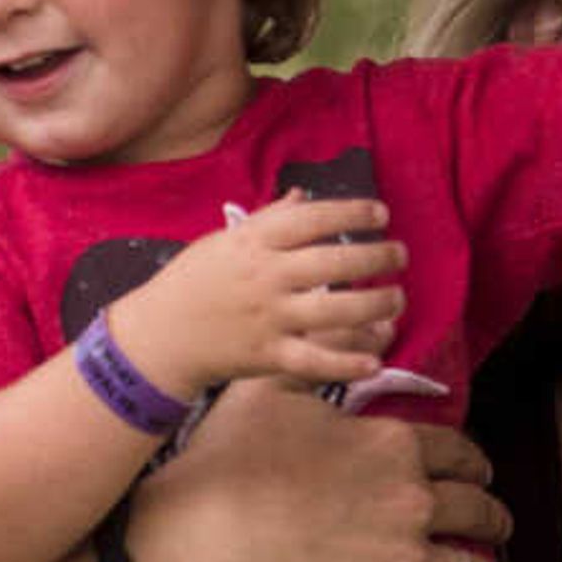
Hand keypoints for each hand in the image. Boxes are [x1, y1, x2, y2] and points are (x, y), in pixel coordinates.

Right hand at [128, 379, 527, 561]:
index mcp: (394, 446)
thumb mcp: (275, 386)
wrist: (210, 531)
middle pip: (476, 508)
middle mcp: (414, 501)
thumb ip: (327, 361)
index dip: (474, 463)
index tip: (480, 472)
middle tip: (499, 526)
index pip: (456, 452)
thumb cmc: (233, 455)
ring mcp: (406, 559)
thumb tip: (366, 335)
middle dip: (494, 517)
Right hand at [131, 197, 408, 393]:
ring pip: (333, 311)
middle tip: (401, 255)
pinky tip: (375, 361)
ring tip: (397, 299)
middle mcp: (265, 277)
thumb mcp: (226, 240)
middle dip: (375, 257)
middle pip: (331, 263)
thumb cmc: (194, 281)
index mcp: (253, 242)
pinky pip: (314, 361)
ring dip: (374, 305)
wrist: (160, 335)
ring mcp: (268, 318)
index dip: (352, 213)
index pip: (312, 219)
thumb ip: (269, 220)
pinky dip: (346, 364)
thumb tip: (304, 197)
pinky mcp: (268, 356)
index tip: (381, 213)